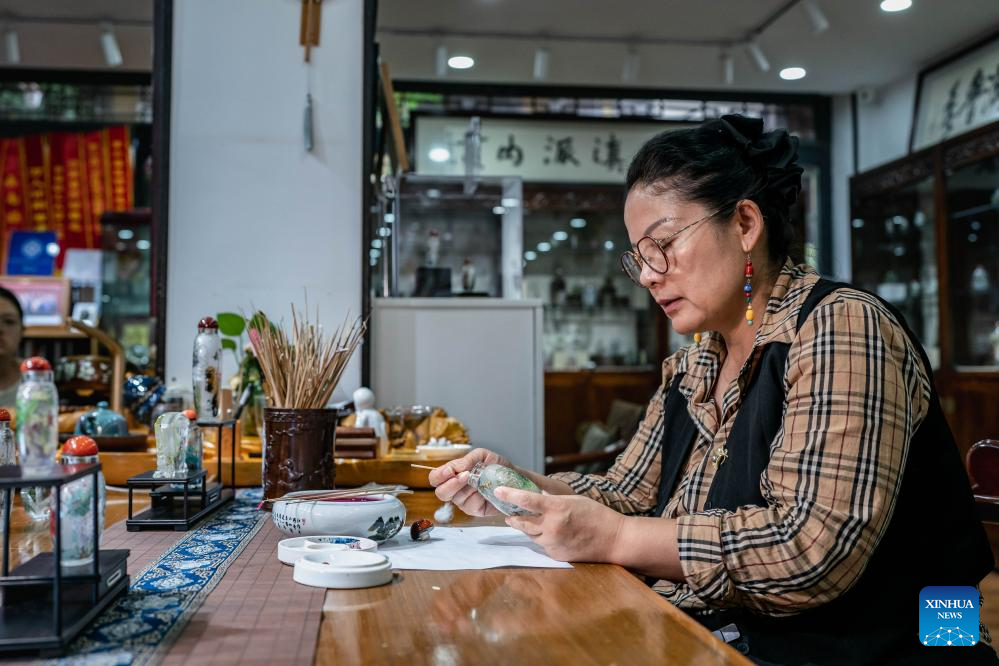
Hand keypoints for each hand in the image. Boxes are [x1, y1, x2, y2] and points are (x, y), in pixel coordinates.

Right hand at [428, 448, 511, 516]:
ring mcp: (464, 501)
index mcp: (454, 474)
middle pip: (440, 492)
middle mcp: (456, 489)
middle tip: (466, 475)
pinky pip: (469, 506)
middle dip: (451, 484)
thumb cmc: (496, 465)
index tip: (450, 471)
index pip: (435, 478)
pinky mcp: (475, 510)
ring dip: (467, 488)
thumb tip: (455, 468)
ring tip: (480, 479)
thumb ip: (467, 460)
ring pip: (455, 499)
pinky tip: (485, 491)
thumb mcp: (482, 455)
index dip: (438, 476)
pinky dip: (477, 497)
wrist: (514, 477)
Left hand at [494, 487, 624, 562]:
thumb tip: (535, 498)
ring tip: (530, 521)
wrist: (613, 540)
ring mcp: (553, 543)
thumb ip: (552, 501)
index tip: (498, 491)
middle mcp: (552, 527)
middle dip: (513, 516)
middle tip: (507, 512)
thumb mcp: (573, 500)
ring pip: (531, 535)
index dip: (509, 495)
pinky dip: (543, 538)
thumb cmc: (596, 516)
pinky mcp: (556, 555)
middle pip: (522, 522)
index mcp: (557, 509)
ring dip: (529, 528)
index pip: (526, 501)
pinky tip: (553, 534)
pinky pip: (542, 545)